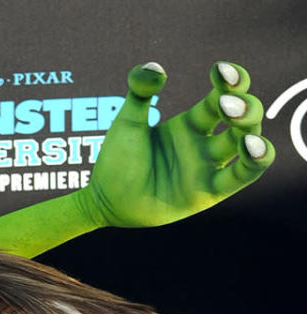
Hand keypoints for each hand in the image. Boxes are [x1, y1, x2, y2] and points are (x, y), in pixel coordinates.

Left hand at [78, 61, 273, 228]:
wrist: (105, 200)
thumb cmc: (117, 161)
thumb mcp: (127, 122)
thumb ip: (139, 91)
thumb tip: (155, 68)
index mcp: (190, 124)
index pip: (223, 95)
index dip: (230, 80)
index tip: (220, 71)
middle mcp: (204, 144)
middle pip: (242, 116)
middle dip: (242, 104)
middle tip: (225, 100)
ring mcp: (208, 168)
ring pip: (247, 142)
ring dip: (249, 125)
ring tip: (234, 115)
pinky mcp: (208, 192)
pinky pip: (241, 176)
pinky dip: (255, 160)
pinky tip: (251, 145)